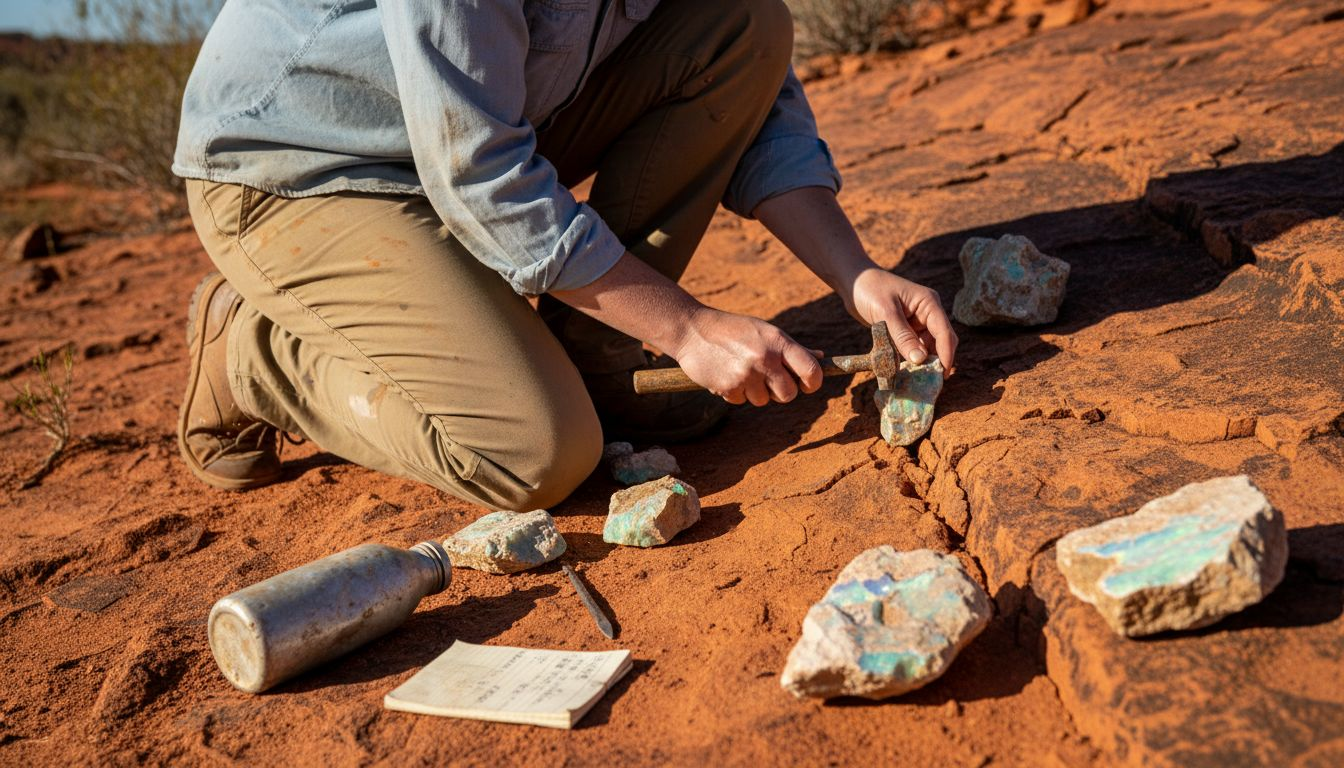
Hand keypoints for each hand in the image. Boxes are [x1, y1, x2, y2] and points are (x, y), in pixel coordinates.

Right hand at [670, 308, 823, 405]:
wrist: (692, 330)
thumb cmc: (733, 329)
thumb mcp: (765, 331)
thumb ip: (791, 348)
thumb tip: (820, 357)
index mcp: (778, 342)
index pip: (811, 370)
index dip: (813, 383)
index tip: (807, 385)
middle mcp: (765, 359)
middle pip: (789, 394)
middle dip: (781, 391)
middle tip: (768, 380)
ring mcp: (747, 375)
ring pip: (764, 400)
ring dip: (755, 391)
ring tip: (741, 371)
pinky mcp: (728, 387)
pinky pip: (741, 401)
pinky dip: (735, 393)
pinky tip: (726, 374)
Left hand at [847, 268, 956, 370]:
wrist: (853, 282)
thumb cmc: (870, 289)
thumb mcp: (885, 312)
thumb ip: (902, 336)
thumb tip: (920, 360)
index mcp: (929, 304)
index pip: (945, 333)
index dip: (946, 355)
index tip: (941, 375)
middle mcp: (927, 313)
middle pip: (941, 342)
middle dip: (937, 361)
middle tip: (930, 383)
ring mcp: (917, 322)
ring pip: (927, 348)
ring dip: (923, 363)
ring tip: (917, 381)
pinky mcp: (906, 330)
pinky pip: (913, 348)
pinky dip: (910, 359)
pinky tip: (906, 372)